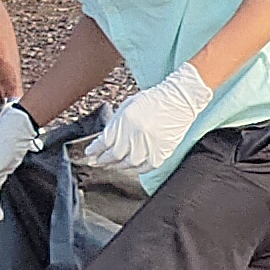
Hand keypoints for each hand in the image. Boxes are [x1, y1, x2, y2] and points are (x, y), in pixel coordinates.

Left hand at [80, 64, 213, 179]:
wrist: (180, 101)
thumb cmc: (154, 100)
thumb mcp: (128, 105)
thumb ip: (116, 123)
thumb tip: (105, 139)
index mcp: (124, 122)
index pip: (103, 141)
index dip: (94, 150)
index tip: (90, 154)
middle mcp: (134, 136)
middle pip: (113, 155)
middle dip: (103, 160)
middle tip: (97, 163)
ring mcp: (148, 147)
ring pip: (127, 164)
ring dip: (117, 166)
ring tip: (112, 166)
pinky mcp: (160, 154)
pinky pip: (145, 167)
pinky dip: (136, 169)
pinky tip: (131, 167)